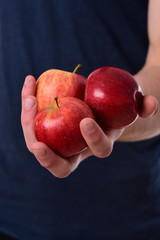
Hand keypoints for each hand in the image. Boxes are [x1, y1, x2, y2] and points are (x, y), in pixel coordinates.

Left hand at [21, 75, 156, 177]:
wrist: (99, 105)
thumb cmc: (117, 107)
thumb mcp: (131, 106)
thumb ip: (143, 106)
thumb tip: (150, 103)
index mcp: (99, 144)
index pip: (98, 151)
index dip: (93, 141)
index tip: (87, 121)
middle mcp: (77, 148)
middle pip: (60, 165)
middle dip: (48, 159)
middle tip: (37, 146)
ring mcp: (59, 139)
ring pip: (37, 141)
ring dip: (29, 123)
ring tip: (29, 98)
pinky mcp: (46, 124)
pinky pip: (33, 118)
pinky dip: (29, 101)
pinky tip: (30, 81)